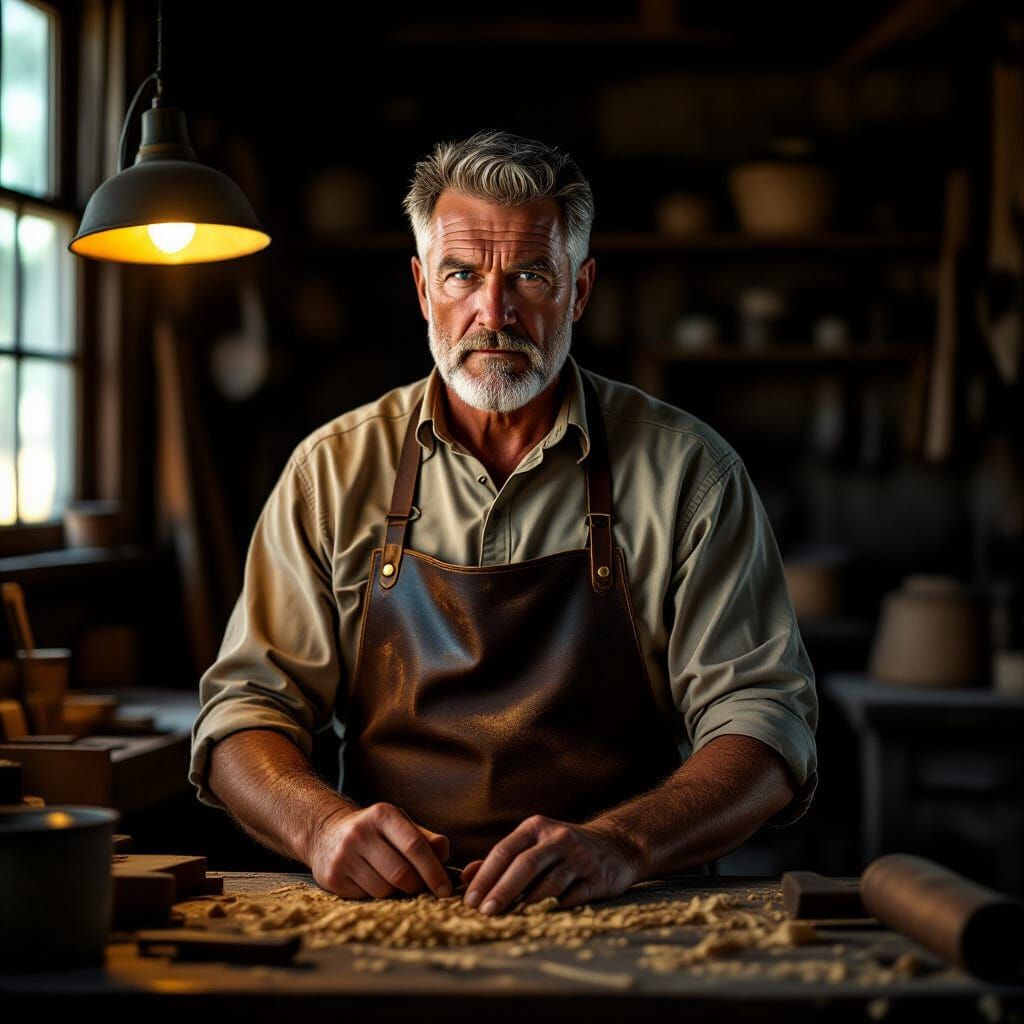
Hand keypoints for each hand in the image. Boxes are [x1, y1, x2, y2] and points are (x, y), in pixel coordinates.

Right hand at [307, 802, 451, 899]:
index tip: (445, 889)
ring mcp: (344, 855)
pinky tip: (370, 881)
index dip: (433, 871)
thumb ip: (425, 838)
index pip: (414, 846)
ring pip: (384, 890)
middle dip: (417, 886)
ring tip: (392, 880)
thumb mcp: (398, 824)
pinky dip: (375, 895)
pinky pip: (365, 897)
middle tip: (421, 889)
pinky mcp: (332, 877)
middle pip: (401, 873)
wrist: (325, 833)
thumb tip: (444, 855)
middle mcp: (360, 832)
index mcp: (382, 814)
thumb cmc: (373, 831)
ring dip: (395, 892)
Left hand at [460, 814, 644, 914]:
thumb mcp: (533, 843)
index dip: (486, 876)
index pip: (505, 850)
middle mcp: (557, 838)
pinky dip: (556, 908)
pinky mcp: (598, 878)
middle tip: (485, 913)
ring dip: (527, 902)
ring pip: (549, 881)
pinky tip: (541, 919)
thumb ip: (501, 859)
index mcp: (536, 827)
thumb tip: (465, 877)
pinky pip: (574, 896)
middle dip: (502, 890)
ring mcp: (579, 857)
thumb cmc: (563, 848)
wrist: (616, 845)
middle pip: (525, 864)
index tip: (470, 900)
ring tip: (509, 917)